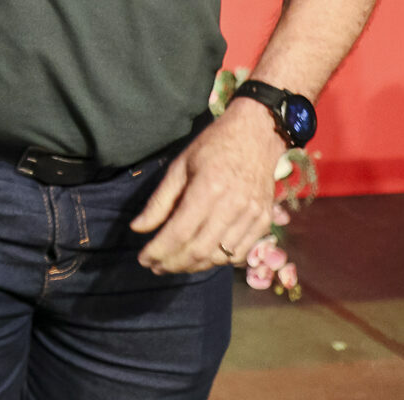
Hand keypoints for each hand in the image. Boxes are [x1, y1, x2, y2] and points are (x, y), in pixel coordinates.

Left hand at [130, 100, 286, 272]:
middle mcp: (233, 207)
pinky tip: (201, 258)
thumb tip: (138, 228)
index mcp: (208, 189)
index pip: (179, 232)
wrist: (256, 136)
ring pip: (219, 257)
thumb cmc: (212, 147)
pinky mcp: (265, 222)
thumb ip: (159, 201)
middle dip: (172, 264)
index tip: (143, 258)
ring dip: (193, 266)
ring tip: (173, 264)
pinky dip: (217, 261)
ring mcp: (252, 217)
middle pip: (199, 250)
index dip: (159, 250)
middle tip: (154, 266)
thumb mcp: (179, 166)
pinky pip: (239, 254)